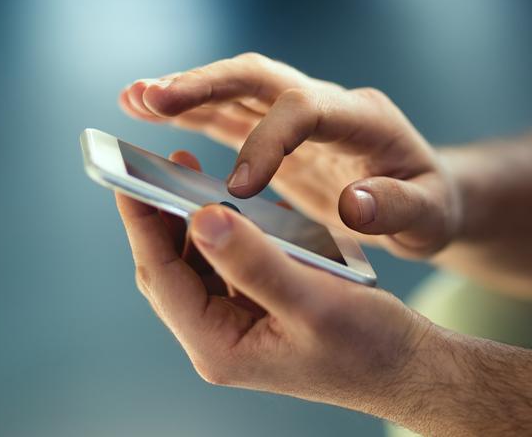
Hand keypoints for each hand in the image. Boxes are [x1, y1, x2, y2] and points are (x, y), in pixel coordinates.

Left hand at [115, 150, 430, 416]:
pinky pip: (227, 267)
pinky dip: (227, 235)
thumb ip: (254, 262)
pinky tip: (238, 209)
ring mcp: (237, 326)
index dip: (142, 224)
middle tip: (167, 166)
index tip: (128, 177)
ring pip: (197, 266)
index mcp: (220, 346)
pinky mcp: (257, 312)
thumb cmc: (366, 344)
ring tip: (195, 179)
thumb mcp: (311, 300)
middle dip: (162, 218)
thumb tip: (201, 218)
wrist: (403, 365)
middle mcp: (220, 338)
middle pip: (171, 270)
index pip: (162, 276)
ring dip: (194, 224)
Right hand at [118, 53, 460, 257]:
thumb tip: (355, 204)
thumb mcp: (429, 216)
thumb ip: (397, 209)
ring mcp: (302, 117)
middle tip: (152, 96)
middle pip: (261, 78)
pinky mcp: (283, 136)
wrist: (424, 196)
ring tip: (134, 98)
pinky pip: (232, 117)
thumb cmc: (430, 207)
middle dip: (206, 85)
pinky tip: (152, 113)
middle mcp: (328, 105)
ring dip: (186, 93)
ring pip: (238, 90)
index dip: (267, 141)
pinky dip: (193, 115)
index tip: (238, 188)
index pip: (306, 109)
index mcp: (364, 119)